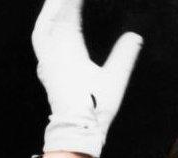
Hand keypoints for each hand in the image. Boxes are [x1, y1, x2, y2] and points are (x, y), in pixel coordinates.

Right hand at [32, 0, 142, 156]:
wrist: (86, 126)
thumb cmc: (98, 109)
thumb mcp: (116, 74)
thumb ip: (123, 54)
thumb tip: (134, 36)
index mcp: (71, 56)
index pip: (71, 23)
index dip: (74, 6)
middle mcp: (58, 54)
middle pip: (59, 18)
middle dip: (64, 1)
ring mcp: (51, 58)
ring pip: (49, 22)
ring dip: (56, 5)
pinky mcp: (47, 62)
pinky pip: (44, 33)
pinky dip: (49, 17)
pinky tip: (58, 3)